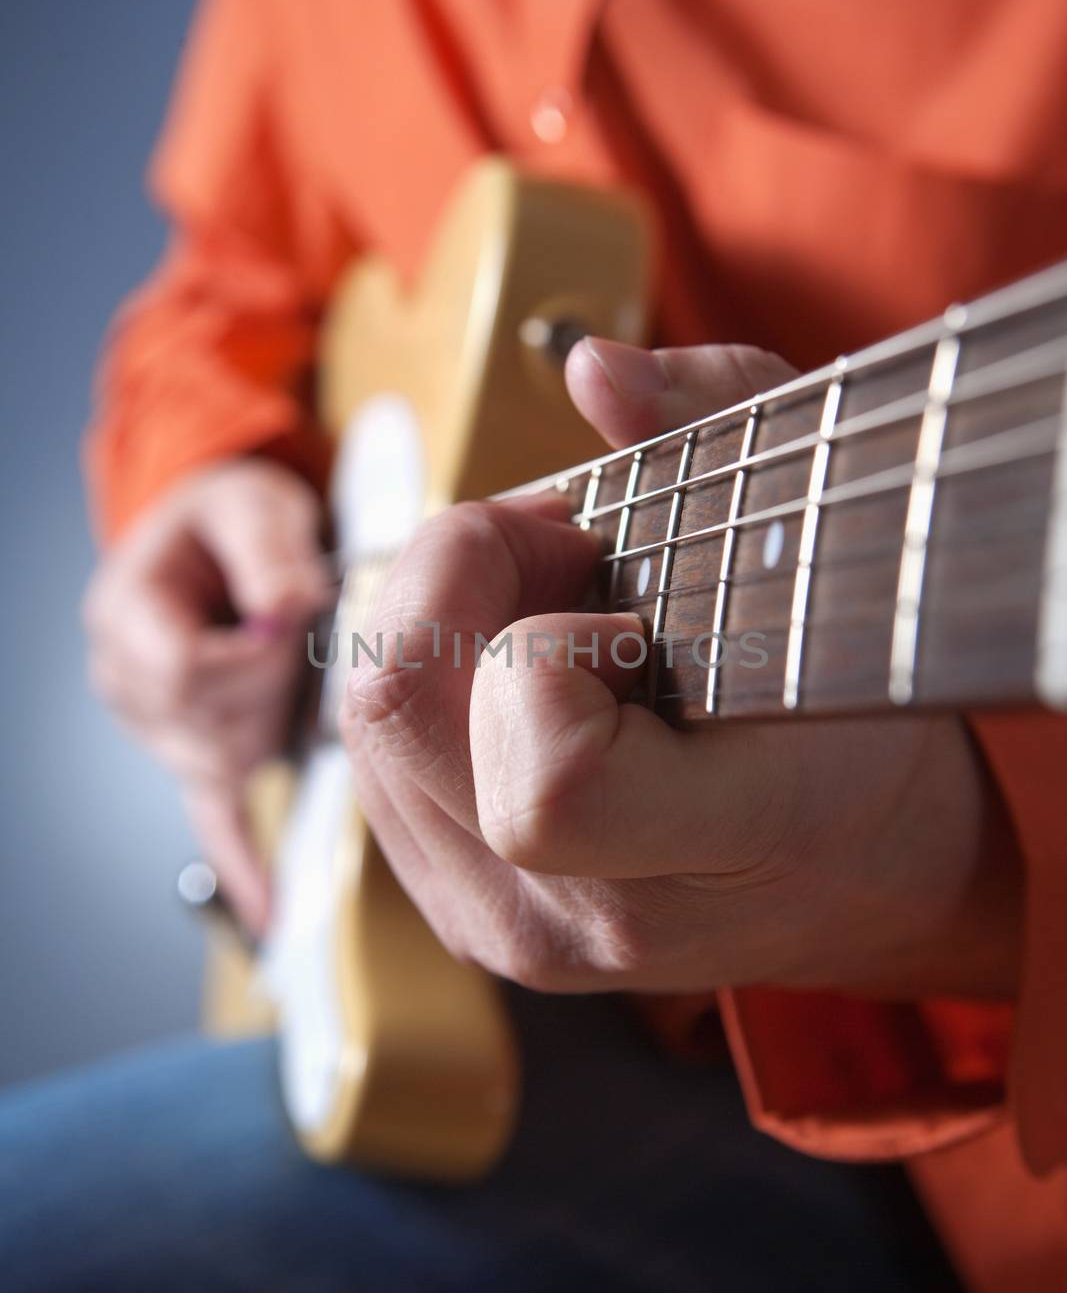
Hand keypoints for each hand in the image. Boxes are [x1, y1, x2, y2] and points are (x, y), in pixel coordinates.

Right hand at [84, 459, 332, 931]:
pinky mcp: (194, 753)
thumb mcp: (251, 505)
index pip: (185, 676)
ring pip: (224, 764)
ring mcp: (156, 729)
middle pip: (208, 729)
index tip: (291, 624)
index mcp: (126, 618)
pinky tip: (269, 913)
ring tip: (287, 667)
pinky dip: (242, 861)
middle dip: (270, 692)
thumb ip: (267, 551)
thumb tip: (289, 612)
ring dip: (273, 725)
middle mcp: (126, 684)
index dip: (253, 661)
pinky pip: (212, 816)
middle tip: (301, 637)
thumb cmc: (233, 515)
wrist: (218, 533)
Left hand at [340, 339, 1022, 1000]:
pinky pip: (370, 755)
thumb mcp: (835, 551)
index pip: (546, 782)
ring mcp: (497, 925)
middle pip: (395, 712)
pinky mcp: (450, 909)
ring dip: (438, 618)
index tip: (620, 604)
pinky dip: (428, 675)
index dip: (548, 647)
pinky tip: (519, 672)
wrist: (853, 877)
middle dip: (459, 575)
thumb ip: (725, 425)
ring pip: (362, 722)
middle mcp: (574, 918)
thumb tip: (591, 366)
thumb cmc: (857, 722)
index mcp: (703, 851)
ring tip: (555, 608)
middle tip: (568, 553)